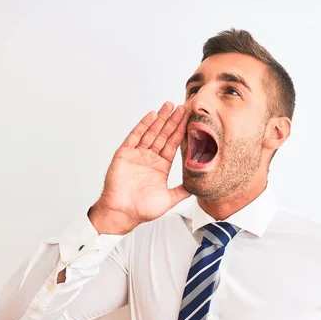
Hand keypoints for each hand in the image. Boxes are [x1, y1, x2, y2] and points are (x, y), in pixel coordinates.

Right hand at [90, 102, 190, 233]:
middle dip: (172, 121)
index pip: (173, 145)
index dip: (180, 132)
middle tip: (181, 107)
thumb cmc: (142, 209)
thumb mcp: (168, 199)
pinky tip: (151, 115)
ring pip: (151, 133)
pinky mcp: (125, 154)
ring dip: (160, 119)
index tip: (188, 120)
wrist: (122, 213)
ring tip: (168, 106)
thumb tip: (198, 186)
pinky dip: (143, 125)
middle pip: (163, 135)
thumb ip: (182, 191)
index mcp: (161, 167)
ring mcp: (137, 155)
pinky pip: (135, 136)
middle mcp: (150, 159)